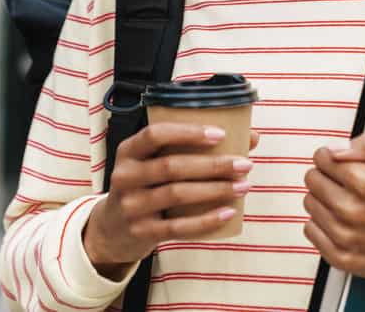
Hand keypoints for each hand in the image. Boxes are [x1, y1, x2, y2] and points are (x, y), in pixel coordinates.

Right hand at [83, 125, 258, 279]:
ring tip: (243, 185)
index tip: (221, 134)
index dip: (188, 132)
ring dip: (215, 189)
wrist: (113, 229)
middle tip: (244, 164)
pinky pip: (178, 226)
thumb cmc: (147, 185)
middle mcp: (125, 176)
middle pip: (172, 166)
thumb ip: (194, 147)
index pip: (155, 134)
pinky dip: (207, 220)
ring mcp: (131, 206)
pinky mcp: (141, 232)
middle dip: (213, 164)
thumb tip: (251, 137)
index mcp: (129, 151)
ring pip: (177, 194)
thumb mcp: (155, 162)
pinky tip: (229, 212)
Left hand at [303, 134, 364, 289]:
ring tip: (346, 201)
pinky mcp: (341, 257)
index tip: (340, 160)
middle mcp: (353, 211)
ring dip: (323, 198)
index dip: (330, 155)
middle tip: (345, 181)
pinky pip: (310, 230)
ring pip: (309, 203)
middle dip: (325, 175)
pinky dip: (321, 223)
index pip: (323, 159)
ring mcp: (345, 237)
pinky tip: (341, 220)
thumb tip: (337, 148)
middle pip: (312, 179)